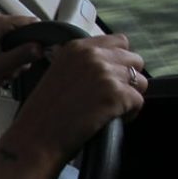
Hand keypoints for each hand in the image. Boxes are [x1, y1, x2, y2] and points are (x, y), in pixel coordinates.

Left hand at [0, 13, 41, 159]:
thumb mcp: (2, 66)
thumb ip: (24, 54)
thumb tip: (40, 47)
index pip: (28, 22)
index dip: (36, 38)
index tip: (41, 52)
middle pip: (20, 35)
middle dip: (21, 55)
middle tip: (13, 70)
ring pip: (11, 44)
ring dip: (11, 61)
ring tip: (2, 75)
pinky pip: (0, 49)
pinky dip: (2, 62)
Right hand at [2, 33, 146, 167]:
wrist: (36, 137)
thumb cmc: (43, 112)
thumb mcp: (57, 72)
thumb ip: (82, 62)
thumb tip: (110, 64)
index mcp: (76, 47)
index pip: (119, 41)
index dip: (119, 60)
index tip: (110, 76)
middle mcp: (92, 55)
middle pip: (134, 60)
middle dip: (127, 79)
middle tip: (111, 96)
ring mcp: (105, 74)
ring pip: (140, 81)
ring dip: (130, 96)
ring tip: (110, 109)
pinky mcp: (115, 94)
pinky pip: (139, 101)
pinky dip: (129, 113)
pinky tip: (110, 119)